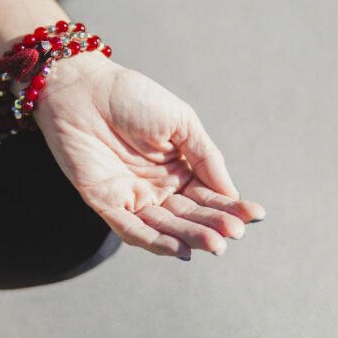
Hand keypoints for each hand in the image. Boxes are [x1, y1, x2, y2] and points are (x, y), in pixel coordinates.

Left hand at [33, 53, 265, 259]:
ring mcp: (130, 196)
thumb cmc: (131, 97)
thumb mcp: (180, 122)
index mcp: (177, 168)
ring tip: (214, 244)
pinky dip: (153, 240)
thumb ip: (206, 157)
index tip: (254, 216)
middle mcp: (156, 187)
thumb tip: (232, 195)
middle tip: (233, 234)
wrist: (82, 87)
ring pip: (163, 226)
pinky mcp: (103, 202)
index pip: (208, 195)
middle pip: (188, 215)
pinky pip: (130, 228)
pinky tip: (178, 250)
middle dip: (211, 225)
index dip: (230, 207)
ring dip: (188, 237)